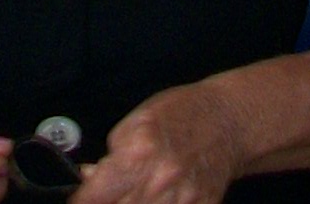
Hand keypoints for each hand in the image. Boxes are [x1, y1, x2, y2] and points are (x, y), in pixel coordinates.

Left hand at [74, 86, 242, 203]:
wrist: (228, 121)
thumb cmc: (181, 114)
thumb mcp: (137, 121)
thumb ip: (112, 153)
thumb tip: (90, 179)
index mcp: (139, 152)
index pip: (95, 195)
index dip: (82, 200)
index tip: (82, 198)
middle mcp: (160, 180)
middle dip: (108, 203)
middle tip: (110, 194)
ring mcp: (182, 200)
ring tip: (133, 194)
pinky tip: (156, 197)